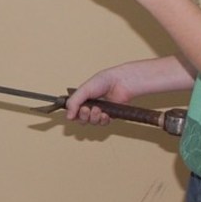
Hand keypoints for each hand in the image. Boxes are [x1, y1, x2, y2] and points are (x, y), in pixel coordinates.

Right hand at [65, 57, 195, 124]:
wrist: (132, 79)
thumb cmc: (112, 78)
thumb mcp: (91, 86)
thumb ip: (78, 98)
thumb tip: (69, 113)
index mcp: (88, 93)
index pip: (75, 108)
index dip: (73, 113)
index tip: (74, 114)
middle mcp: (95, 102)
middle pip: (82, 117)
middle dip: (84, 116)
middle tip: (91, 111)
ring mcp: (105, 109)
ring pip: (92, 121)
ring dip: (93, 119)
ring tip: (100, 112)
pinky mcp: (115, 114)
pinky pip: (103, 123)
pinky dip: (102, 121)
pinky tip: (105, 116)